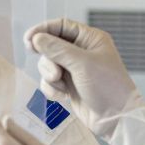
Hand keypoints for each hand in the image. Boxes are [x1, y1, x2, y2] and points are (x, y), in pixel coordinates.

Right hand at [25, 18, 141, 137]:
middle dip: (48, 60)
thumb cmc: (107, 87)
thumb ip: (57, 49)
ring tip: (61, 86)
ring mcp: (74, 69)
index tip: (29, 40)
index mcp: (90, 39)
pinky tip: (62, 96)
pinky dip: (51, 88)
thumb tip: (36, 38)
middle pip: (51, 46)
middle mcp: (81, 52)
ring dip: (49, 76)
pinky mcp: (68, 85)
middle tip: (54, 73)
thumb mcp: (82, 64)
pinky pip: (49, 81)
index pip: (62, 26)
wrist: (115, 119)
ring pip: (48, 64)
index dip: (43, 30)